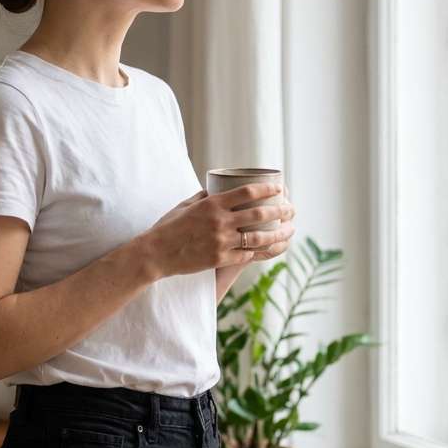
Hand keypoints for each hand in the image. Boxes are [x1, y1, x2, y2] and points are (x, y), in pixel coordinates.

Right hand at [146, 180, 291, 276]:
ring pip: (259, 237)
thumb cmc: (168, 226)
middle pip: (259, 214)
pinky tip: (269, 248)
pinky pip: (246, 255)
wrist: (156, 253)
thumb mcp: (186, 204)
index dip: (268, 189)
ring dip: (279, 234)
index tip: (279, 189)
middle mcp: (220, 221)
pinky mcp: (220, 259)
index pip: (248, 192)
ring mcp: (221, 242)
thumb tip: (219, 189)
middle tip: (290, 210)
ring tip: (290, 230)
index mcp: (212, 204)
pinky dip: (259, 251)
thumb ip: (205, 197)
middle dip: (280, 211)